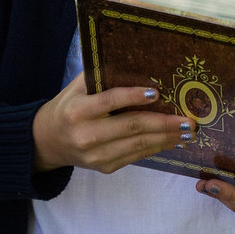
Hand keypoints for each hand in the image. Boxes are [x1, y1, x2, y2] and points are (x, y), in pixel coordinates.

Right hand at [32, 72, 195, 172]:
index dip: (134, 97)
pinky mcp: (104, 167)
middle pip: (131, 127)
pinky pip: (136, 156)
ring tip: (187, 131)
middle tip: (188, 120)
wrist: (47, 142)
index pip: (110, 101)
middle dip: (164, 123)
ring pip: (138, 145)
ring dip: (167, 138)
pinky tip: (172, 140)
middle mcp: (86, 135)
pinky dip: (156, 148)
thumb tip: (139, 66)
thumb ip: (101, 77)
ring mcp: (96, 155)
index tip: (157, 92)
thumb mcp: (77, 87)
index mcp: (78, 111)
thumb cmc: (68, 107)